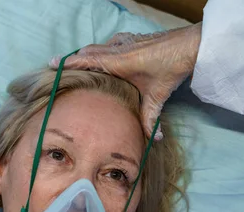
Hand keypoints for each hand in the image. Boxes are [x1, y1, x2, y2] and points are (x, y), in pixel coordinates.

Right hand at [50, 23, 201, 139]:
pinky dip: (101, 50)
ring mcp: (125, 42)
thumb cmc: (172, 67)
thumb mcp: (158, 95)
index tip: (52, 65)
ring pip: (98, 46)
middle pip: (87, 52)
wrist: (191, 45)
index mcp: (118, 61)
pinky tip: (104, 57)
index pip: (86, 60)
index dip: (68, 63)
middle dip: (72, 59)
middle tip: (57, 65)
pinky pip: (109, 44)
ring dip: (86, 54)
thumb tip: (153, 140)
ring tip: (76, 64)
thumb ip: (151, 118)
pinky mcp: (132, 40)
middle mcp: (118, 48)